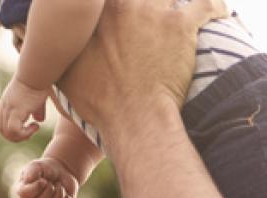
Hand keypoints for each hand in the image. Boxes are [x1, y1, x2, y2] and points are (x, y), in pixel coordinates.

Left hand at [0, 78, 48, 141]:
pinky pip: (14, 130)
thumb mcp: (36, 98)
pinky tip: (35, 126)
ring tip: (32, 129)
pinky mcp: (15, 111)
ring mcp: (8, 109)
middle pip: (1, 129)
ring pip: (6, 133)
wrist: (36, 72)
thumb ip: (36, 110)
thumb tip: (39, 120)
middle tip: (29, 131)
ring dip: (20, 136)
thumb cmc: (39, 81)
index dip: (8, 125)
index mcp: (6, 101)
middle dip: (14, 135)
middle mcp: (4, 106)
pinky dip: (24, 133)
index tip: (23, 123)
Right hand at [16, 158, 79, 197]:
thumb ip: (31, 171)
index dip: (36, 187)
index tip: (43, 180)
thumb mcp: (37, 165)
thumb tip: (28, 179)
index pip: (24, 194)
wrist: (61, 171)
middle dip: (50, 189)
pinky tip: (67, 195)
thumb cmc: (46, 168)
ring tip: (58, 186)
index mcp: (23, 191)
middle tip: (52, 182)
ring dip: (60, 193)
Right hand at [56, 0, 228, 130]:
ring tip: (181, 15)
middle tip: (154, 17)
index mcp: (95, 11)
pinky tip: (221, 14)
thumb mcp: (63, 71)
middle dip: (147, 2)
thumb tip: (45, 43)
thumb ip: (58, 49)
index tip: (124, 9)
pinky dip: (216, 7)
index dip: (117, 3)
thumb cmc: (97, 100)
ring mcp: (154, 11)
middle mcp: (123, 3)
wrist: (132, 118)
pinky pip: (208, 3)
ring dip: (177, 2)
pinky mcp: (182, 25)